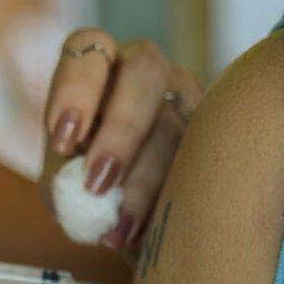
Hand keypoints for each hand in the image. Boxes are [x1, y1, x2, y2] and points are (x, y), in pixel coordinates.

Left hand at [43, 28, 202, 249]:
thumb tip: (88, 191)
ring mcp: (190, 98)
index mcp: (100, 68)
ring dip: (144, 181)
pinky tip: (146, 234)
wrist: (129, 219)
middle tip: (98, 185)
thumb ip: (65, 179)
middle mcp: (148, 72)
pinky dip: (171, 199)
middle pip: (144, 71)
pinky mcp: (220, 135)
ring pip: (176, 122)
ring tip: (117, 231)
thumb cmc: (86, 188)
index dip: (75, 89)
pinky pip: (205, 157)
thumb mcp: (65, 182)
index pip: (88, 49)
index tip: (63, 140)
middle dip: (120, 130)